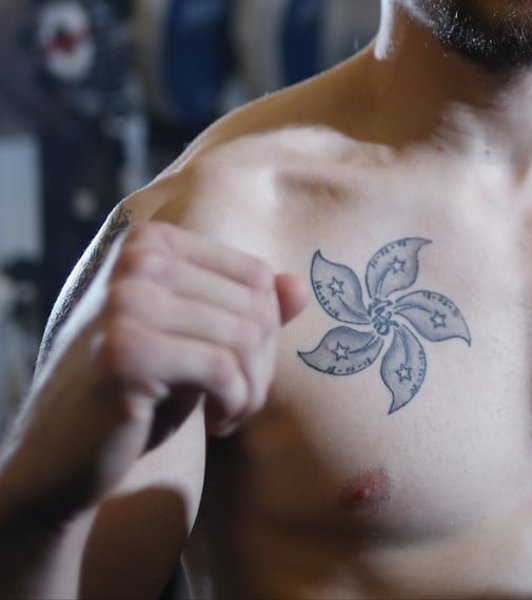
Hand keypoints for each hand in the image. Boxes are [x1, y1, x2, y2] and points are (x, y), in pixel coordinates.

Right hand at [2, 221, 307, 519]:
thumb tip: (302, 286)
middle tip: (240, 400)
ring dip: (252, 389)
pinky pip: (223, 370)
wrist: (60, 457)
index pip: (256, 276)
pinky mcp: (126, 351)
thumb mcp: (198, 339)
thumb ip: (249, 309)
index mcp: (153, 242)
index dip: (267, 328)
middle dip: (261, 364)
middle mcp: (137, 259)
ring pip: (245, 338)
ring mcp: (126, 301)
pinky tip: (217, 425)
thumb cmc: (139, 391)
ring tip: (231, 412)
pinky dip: (235, 404)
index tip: (244, 368)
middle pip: (255, 305)